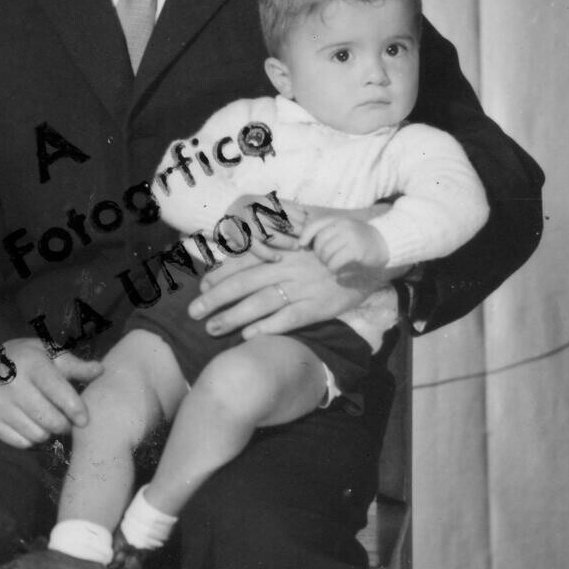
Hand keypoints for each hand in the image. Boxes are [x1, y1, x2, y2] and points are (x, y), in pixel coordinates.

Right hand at [0, 338, 103, 447]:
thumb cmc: (29, 358)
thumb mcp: (51, 354)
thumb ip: (76, 366)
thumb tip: (101, 371)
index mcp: (31, 364)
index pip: (57, 392)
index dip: (75, 409)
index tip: (84, 420)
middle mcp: (12, 384)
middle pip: (49, 419)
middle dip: (64, 425)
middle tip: (66, 420)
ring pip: (36, 434)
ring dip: (48, 432)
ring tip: (48, 420)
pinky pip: (20, 442)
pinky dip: (31, 438)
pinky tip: (32, 424)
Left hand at [190, 245, 376, 340]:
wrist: (374, 248)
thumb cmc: (337, 240)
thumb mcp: (307, 231)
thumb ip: (281, 239)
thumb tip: (251, 243)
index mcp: (283, 249)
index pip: (245, 261)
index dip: (221, 274)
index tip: (202, 286)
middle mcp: (288, 266)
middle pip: (245, 283)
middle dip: (216, 299)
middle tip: (193, 313)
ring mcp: (303, 286)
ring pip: (261, 302)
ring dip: (233, 316)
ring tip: (212, 329)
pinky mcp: (319, 304)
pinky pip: (289, 318)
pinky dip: (268, 327)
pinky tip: (248, 336)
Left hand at [297, 210, 389, 287]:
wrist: (386, 242)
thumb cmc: (360, 238)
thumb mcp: (343, 230)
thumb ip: (326, 232)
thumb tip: (303, 243)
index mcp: (338, 220)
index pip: (315, 225)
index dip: (305, 235)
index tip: (302, 245)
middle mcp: (343, 226)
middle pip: (319, 242)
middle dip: (319, 254)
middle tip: (326, 259)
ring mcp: (350, 237)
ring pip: (326, 253)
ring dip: (326, 262)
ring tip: (333, 264)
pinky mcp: (356, 250)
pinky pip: (335, 262)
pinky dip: (333, 268)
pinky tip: (337, 270)